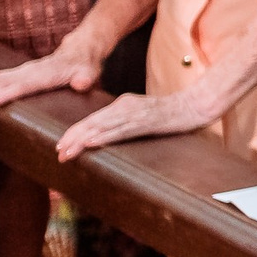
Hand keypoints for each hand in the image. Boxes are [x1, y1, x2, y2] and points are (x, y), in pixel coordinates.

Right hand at [0, 42, 106, 116]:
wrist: (81, 49)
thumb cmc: (85, 64)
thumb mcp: (90, 72)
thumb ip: (85, 78)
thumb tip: (81, 83)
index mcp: (43, 74)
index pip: (17, 87)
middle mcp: (28, 71)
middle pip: (0, 84)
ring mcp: (21, 71)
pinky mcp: (18, 73)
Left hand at [57, 87, 222, 159]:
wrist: (198, 104)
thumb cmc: (173, 114)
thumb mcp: (145, 117)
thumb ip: (126, 123)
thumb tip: (108, 138)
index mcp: (122, 105)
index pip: (92, 120)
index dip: (74, 133)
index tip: (61, 146)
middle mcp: (125, 105)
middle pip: (93, 123)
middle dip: (73, 138)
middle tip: (58, 152)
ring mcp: (136, 112)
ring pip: (103, 126)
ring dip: (82, 139)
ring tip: (67, 151)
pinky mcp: (148, 120)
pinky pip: (122, 129)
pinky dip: (105, 135)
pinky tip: (92, 142)